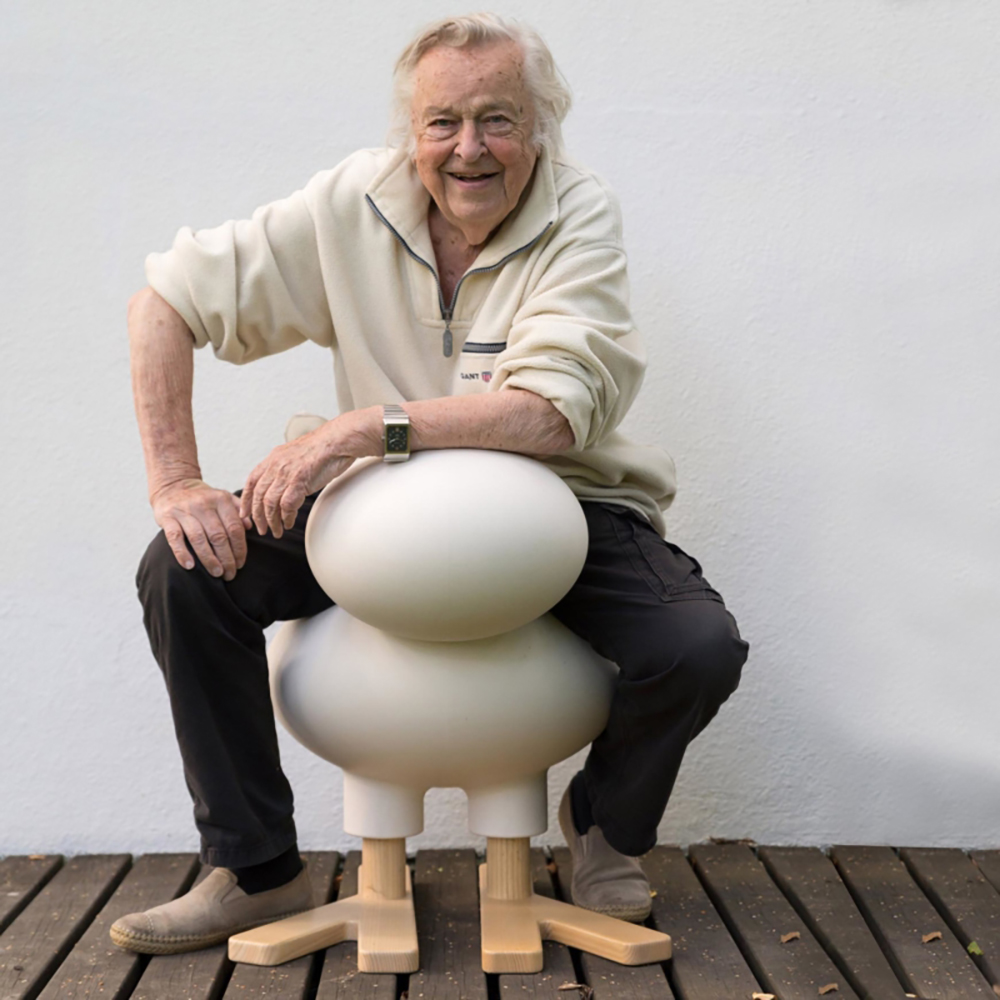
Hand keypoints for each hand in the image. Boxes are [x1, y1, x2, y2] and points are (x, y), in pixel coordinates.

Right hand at [151, 479, 249, 579]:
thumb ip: (239, 509)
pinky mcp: (167, 517)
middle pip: (218, 536)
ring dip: (209, 559)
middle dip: (227, 558)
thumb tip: (250, 526)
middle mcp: (203, 504)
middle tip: (230, 574)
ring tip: (217, 573)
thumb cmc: (203, 498)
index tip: (241, 564)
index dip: (240, 548)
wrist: (173, 485)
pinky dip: (182, 553)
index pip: (234, 528)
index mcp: (221, 500)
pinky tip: (190, 566)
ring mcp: (184, 511)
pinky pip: (174, 538)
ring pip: (199, 538)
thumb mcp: (223, 497)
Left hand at [240, 413, 378, 537]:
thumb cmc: (323, 448)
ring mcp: (286, 473)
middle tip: (261, 529)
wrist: (338, 440)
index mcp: (273, 458)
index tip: (245, 513)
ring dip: (272, 521)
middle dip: (257, 516)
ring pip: (270, 503)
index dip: (246, 500)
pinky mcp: (298, 480)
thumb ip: (285, 468)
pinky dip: (286, 517)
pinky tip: (288, 522)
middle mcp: (276, 465)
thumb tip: (282, 484)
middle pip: (258, 495)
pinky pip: (286, 505)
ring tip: (276, 531)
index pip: (252, 481)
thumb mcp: (296, 455)